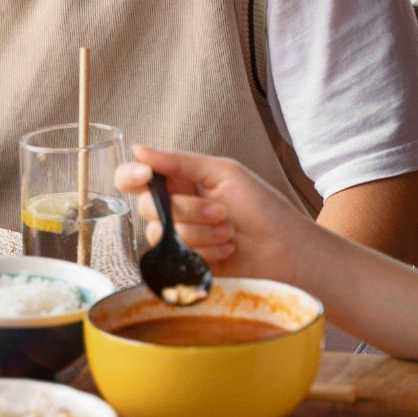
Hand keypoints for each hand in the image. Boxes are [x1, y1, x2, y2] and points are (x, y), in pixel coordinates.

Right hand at [115, 144, 313, 280]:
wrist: (287, 250)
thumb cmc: (263, 208)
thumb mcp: (223, 172)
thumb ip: (178, 162)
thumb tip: (138, 149)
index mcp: (180, 182)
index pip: (133, 178)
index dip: (130, 176)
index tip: (145, 176)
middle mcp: (173, 210)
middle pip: (147, 207)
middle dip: (187, 209)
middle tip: (221, 211)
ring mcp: (178, 240)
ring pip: (161, 234)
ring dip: (202, 233)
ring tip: (230, 233)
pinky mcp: (184, 266)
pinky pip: (175, 258)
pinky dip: (204, 253)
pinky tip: (227, 250)